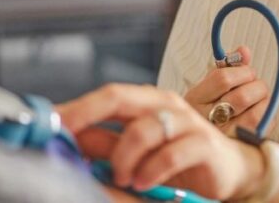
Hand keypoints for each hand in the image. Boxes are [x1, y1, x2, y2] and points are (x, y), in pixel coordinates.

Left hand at [57, 84, 265, 200]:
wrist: (229, 170)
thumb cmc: (179, 156)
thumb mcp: (135, 151)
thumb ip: (103, 144)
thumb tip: (66, 139)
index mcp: (146, 101)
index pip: (107, 95)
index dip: (77, 107)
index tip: (49, 121)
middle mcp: (165, 104)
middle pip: (121, 96)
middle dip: (87, 113)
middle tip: (66, 135)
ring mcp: (186, 121)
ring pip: (144, 129)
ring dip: (124, 157)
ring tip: (122, 177)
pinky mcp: (204, 144)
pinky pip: (171, 154)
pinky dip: (151, 170)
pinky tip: (143, 182)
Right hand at [183, 46, 272, 133]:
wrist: (196, 142)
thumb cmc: (206, 109)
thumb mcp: (208, 86)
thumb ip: (227, 67)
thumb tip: (244, 50)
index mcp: (194, 100)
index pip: (223, 79)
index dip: (243, 71)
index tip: (247, 72)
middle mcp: (205, 120)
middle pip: (242, 97)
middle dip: (257, 86)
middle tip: (256, 86)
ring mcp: (223, 138)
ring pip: (255, 115)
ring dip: (264, 102)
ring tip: (259, 99)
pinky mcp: (239, 147)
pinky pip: (262, 128)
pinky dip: (266, 116)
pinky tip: (260, 113)